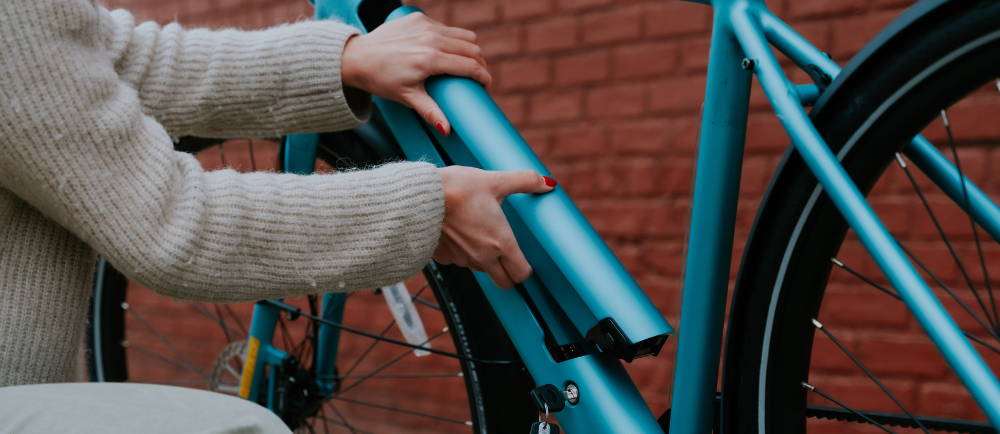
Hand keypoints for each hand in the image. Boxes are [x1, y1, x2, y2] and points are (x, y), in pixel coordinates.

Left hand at [341, 13, 490, 134]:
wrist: (356, 58)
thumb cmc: (381, 80)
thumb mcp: (407, 97)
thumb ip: (431, 112)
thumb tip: (448, 130)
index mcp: (431, 59)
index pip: (471, 66)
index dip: (484, 77)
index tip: (486, 86)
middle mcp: (431, 38)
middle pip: (473, 49)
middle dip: (480, 64)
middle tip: (476, 77)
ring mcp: (426, 25)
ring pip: (464, 35)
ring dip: (469, 49)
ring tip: (465, 64)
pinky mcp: (419, 18)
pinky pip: (446, 27)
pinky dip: (451, 39)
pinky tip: (445, 50)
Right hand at [434, 166, 557, 288]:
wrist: (420, 197)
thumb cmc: (458, 189)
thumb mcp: (495, 181)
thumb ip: (524, 182)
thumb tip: (547, 183)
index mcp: (501, 243)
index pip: (521, 274)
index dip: (525, 269)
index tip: (523, 260)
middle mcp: (483, 257)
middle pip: (503, 282)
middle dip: (508, 273)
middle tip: (507, 255)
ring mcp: (462, 260)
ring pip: (480, 270)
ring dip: (483, 260)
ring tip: (479, 233)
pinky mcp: (444, 257)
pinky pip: (458, 261)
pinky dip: (461, 252)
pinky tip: (459, 233)